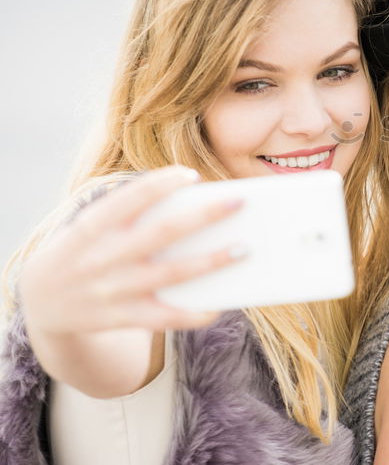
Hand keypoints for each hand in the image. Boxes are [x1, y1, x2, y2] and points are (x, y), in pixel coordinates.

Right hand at [20, 166, 244, 335]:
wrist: (39, 302)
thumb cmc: (81, 251)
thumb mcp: (90, 227)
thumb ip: (128, 215)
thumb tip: (192, 207)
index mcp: (93, 227)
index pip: (130, 198)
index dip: (161, 184)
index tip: (191, 174)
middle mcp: (104, 257)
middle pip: (162, 233)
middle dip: (204, 217)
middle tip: (239, 202)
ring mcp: (114, 289)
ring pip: (172, 274)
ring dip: (212, 261)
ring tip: (244, 249)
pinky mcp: (123, 318)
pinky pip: (165, 318)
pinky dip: (194, 313)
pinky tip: (220, 305)